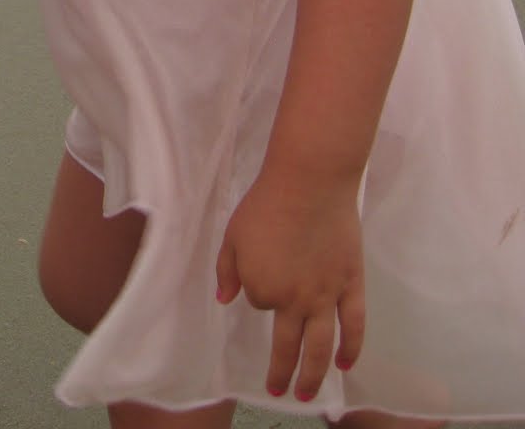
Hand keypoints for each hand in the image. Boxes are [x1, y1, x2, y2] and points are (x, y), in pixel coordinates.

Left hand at [215, 167, 365, 402]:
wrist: (308, 183)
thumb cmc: (265, 204)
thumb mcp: (233, 234)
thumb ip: (227, 269)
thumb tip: (226, 300)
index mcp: (262, 287)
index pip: (259, 300)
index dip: (259, 286)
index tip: (262, 268)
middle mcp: (294, 301)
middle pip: (287, 346)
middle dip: (282, 374)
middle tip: (279, 392)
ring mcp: (326, 296)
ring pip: (320, 348)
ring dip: (313, 376)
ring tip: (308, 396)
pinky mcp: (351, 285)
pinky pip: (353, 325)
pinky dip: (351, 348)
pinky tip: (346, 365)